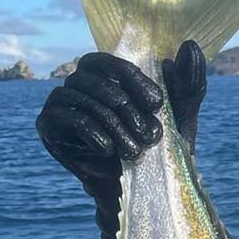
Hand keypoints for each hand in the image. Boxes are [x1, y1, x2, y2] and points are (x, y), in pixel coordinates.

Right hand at [36, 43, 206, 228]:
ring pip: (83, 99)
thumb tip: (191, 45)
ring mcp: (60, 103)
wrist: (137, 192)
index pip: (110, 62)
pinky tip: (109, 150)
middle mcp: (79, 84)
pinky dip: (92, 131)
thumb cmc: (160, 151)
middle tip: (149, 135)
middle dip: (126, 107)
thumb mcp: (180, 118)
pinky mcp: (48, 125)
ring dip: (114, 125)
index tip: (157, 103)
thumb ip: (189, 84)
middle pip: (94, 80)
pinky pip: (67, 117)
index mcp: (105, 77)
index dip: (131, 78)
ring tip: (135, 151)